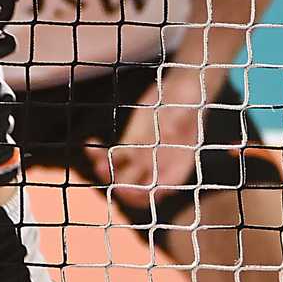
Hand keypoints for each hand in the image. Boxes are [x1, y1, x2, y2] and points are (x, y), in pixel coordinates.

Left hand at [99, 62, 216, 217]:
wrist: (181, 90)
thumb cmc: (191, 98)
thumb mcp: (188, 106)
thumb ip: (179, 120)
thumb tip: (168, 130)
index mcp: (180, 164)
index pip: (163, 188)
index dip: (147, 192)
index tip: (131, 187)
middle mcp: (161, 166)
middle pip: (139, 187)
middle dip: (122, 184)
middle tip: (109, 173)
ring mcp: (144, 157)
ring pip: (122, 175)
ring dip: (108, 172)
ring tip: (96, 162)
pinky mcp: (131, 144)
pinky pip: (114, 156)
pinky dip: (101, 155)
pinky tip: (91, 143)